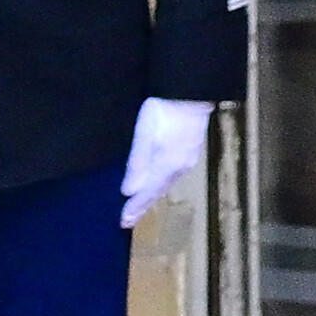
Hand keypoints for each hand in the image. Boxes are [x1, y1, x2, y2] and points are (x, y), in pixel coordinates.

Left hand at [117, 97, 215, 229]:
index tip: (123, 223)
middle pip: (158, 191)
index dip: (134, 208)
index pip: (146, 193)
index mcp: (166, 167)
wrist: (191, 93)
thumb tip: (128, 192)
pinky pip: (174, 173)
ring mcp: (188, 158)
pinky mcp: (192, 148)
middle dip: (144, 206)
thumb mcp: (144, 135)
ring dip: (154, 195)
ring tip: (143, 204)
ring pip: (167, 183)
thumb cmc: (164, 111)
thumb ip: (137, 164)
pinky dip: (163, 182)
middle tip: (130, 220)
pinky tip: (159, 181)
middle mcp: (179, 168)